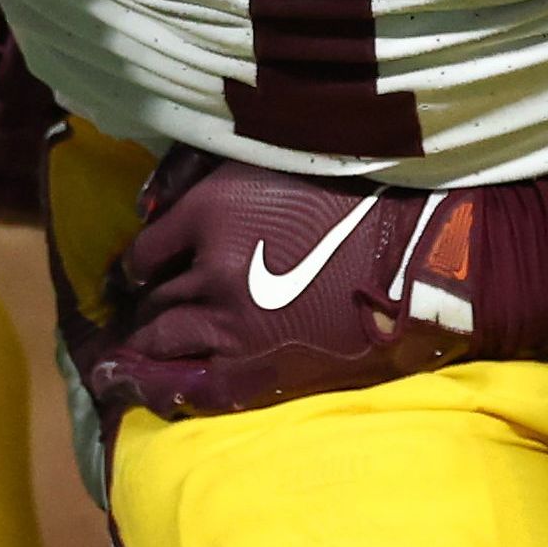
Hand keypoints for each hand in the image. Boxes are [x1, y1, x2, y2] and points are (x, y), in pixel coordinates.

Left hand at [83, 155, 476, 421]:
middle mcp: (209, 268)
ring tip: (124, 353)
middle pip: (155, 296)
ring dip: (138, 345)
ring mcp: (230, 324)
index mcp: (211, 210)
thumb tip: (145, 201)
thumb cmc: (361, 196)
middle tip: (130, 316)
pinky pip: (185, 387)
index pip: (147, 248)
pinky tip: (121, 386)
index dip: (137, 265)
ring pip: (161, 338)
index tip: (137, 273)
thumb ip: (204, 171)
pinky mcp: (256, 371)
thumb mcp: (274, 159)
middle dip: (140, 307)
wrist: (426, 257)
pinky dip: (148, 387)